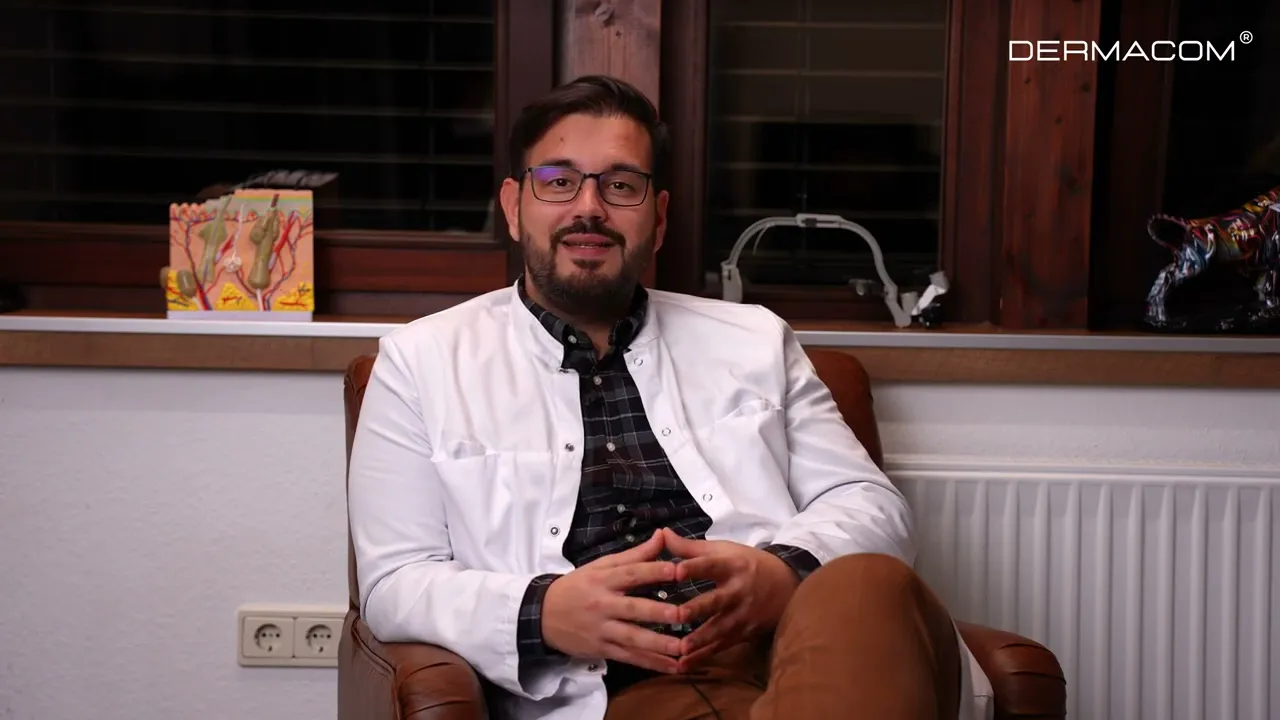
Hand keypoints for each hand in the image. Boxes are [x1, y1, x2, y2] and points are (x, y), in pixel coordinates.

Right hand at [542, 530, 683, 672]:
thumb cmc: (577, 587)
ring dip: (658, 644)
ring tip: (682, 648)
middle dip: (657, 612)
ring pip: (632, 638)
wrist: (541, 615)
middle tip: (682, 614)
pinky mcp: (601, 649)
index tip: (676, 569)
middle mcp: (603, 605)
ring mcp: (602, 630)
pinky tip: (672, 666)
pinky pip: (629, 657)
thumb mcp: (600, 566)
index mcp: (603, 580)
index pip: (630, 573)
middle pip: (632, 609)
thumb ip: (634, 554)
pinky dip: (651, 663)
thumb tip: (662, 535)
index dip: (652, 570)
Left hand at [662, 528, 799, 671]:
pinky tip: (685, 664)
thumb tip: (662, 533)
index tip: (676, 571)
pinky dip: (704, 655)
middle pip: (716, 601)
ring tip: (680, 649)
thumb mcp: (724, 550)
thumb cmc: (747, 563)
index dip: (694, 568)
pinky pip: (722, 645)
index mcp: (731, 565)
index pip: (710, 565)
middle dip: (697, 609)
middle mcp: (738, 590)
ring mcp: (743, 614)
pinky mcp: (744, 632)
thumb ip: (690, 547)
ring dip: (700, 640)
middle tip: (677, 616)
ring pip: (719, 628)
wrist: (786, 584)